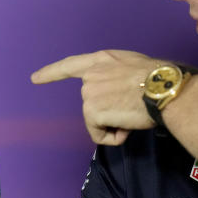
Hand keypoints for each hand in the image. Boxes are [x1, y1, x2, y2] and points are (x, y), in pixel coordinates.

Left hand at [31, 49, 164, 144]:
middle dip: (111, 112)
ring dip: (115, 124)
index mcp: (101, 60)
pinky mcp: (91, 112)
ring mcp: (88, 93)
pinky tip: (128, 123)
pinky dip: (115, 137)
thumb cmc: (159, 78)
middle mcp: (90, 75)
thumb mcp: (132, 65)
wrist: (163, 88)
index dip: (52, 72)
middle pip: (92, 104)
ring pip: (97, 121)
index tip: (35, 78)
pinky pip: (100, 136)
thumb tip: (119, 93)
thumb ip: (115, 75)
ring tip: (133, 112)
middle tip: (133, 106)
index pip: (71, 65)